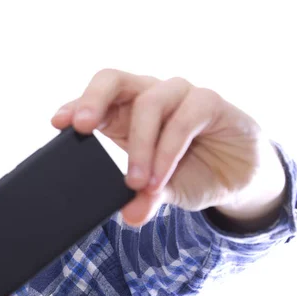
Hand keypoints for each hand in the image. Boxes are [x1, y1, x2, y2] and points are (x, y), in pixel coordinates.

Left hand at [51, 69, 285, 228]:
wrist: (238, 177)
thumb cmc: (190, 173)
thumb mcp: (159, 190)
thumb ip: (143, 198)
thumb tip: (127, 216)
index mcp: (126, 113)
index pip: (95, 100)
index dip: (75, 106)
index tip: (57, 124)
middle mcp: (148, 96)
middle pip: (113, 79)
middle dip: (93, 100)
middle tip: (82, 127)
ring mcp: (179, 95)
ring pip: (149, 103)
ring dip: (141, 145)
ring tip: (137, 182)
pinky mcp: (209, 101)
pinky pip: (184, 118)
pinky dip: (168, 150)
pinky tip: (162, 175)